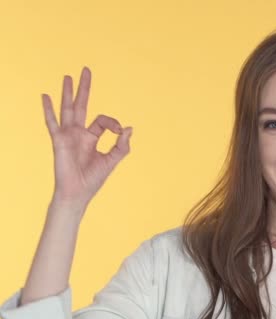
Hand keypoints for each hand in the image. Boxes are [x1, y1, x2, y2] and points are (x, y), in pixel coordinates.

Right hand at [43, 66, 132, 205]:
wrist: (78, 192)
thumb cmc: (93, 179)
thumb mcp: (113, 160)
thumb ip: (122, 145)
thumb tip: (130, 128)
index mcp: (91, 137)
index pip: (103, 120)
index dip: (114, 123)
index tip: (121, 131)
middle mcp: (78, 133)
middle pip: (82, 105)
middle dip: (84, 88)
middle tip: (86, 70)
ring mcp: (67, 135)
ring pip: (68, 109)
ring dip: (67, 93)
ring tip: (67, 76)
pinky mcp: (59, 141)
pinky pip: (52, 122)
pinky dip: (49, 110)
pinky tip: (45, 96)